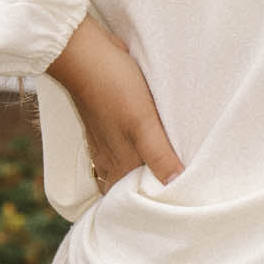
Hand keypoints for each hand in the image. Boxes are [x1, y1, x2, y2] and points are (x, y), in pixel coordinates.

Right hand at [47, 16, 183, 192]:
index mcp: (117, 164)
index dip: (149, 209)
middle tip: (179, 199)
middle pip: (128, 187)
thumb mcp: (141, 123)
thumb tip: (175, 185)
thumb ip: (157, 155)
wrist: (84, 52)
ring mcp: (108, 139)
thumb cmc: (112, 87)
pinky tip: (156, 144)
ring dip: (145, 172)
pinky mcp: (112, 121)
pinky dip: (140, 152)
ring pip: (128, 167)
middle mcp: (110, 158)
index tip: (176, 211)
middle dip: (147, 194)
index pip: (130, 201)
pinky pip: (127, 146)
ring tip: (172, 176)